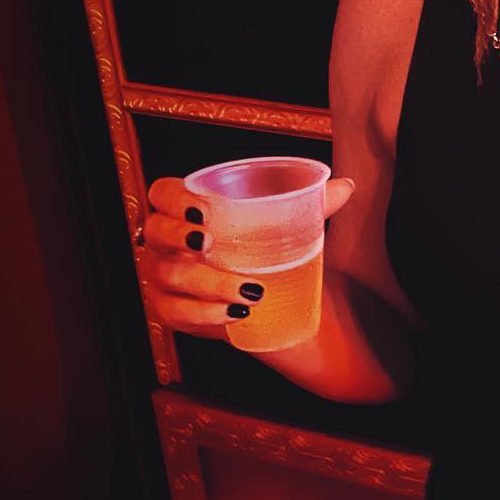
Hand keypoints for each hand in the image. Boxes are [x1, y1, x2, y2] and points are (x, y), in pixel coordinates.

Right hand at [138, 174, 355, 336]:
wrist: (270, 301)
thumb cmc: (268, 251)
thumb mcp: (289, 227)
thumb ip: (313, 204)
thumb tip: (345, 187)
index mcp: (188, 212)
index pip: (161, 193)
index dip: (173, 199)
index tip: (204, 210)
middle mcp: (168, 243)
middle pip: (153, 232)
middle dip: (178, 236)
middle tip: (210, 243)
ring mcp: (165, 278)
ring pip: (170, 276)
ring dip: (209, 282)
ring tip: (250, 289)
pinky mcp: (173, 311)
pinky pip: (176, 313)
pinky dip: (206, 313)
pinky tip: (236, 312)